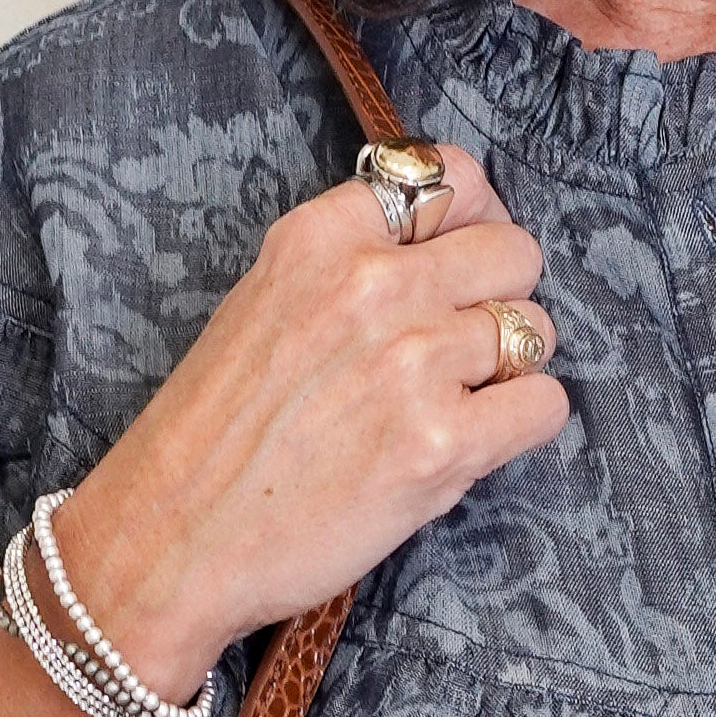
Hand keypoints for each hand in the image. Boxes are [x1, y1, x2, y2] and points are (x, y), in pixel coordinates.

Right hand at [50, 139, 567, 696]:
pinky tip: (472, 442)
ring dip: (509, 367)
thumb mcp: (264, 302)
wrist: (171, 540)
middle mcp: (371, 286)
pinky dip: (522, 424)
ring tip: (453, 402)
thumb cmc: (214, 434)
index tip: (462, 260)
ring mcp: (411, 364)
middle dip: (501, 296)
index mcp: (320, 239)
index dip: (474, 220)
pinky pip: (544, 405)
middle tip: (463, 343)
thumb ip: (349, 262)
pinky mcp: (441, 446)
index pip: (452, 176)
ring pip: (534, 330)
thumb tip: (450, 244)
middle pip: (512, 251)